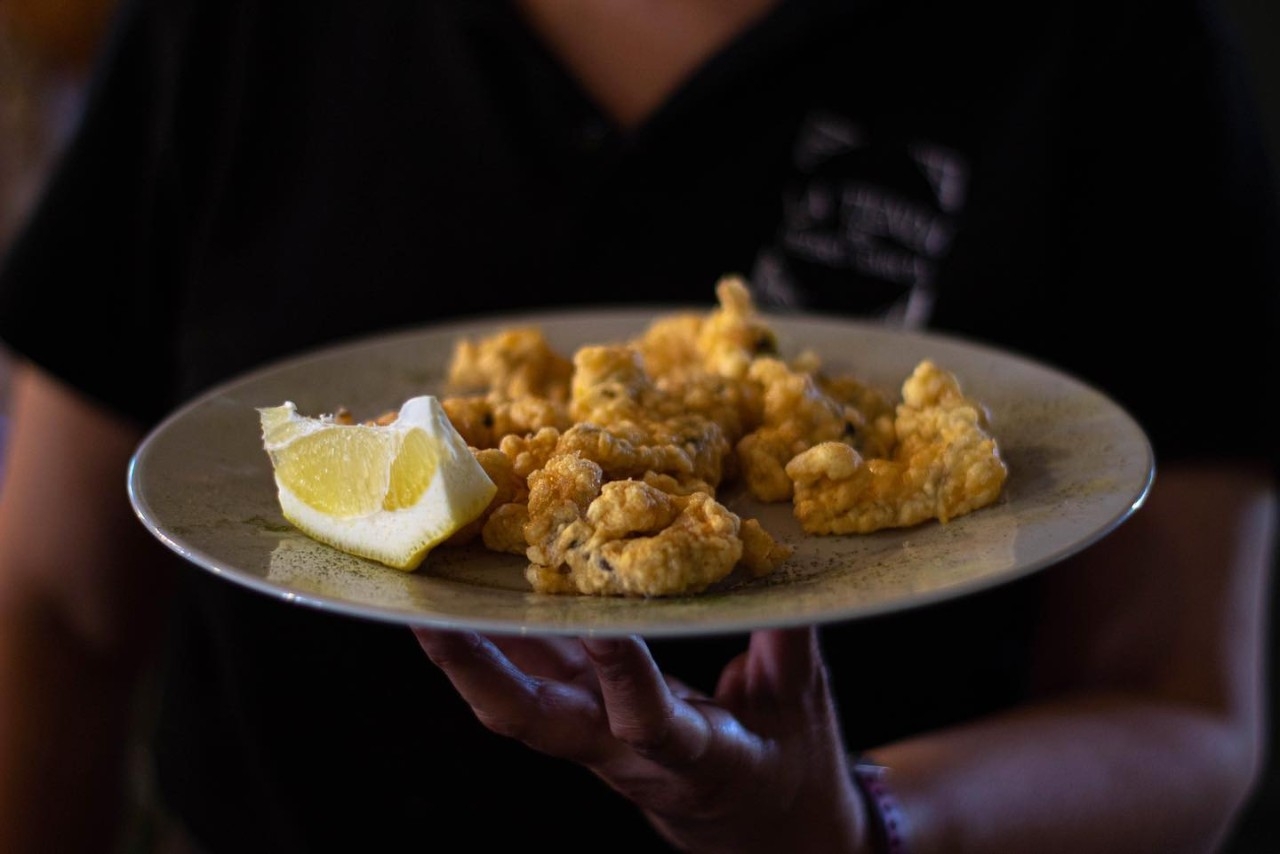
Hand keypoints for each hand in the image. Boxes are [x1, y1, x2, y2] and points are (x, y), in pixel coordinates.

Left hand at [412, 626, 868, 852]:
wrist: (756, 832)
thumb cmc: (785, 770)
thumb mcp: (803, 708)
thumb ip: (791, 642)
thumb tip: (785, 566)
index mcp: (691, 759)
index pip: (647, 722)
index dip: (623, 674)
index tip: (603, 618)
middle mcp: (621, 752)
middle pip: (532, 720)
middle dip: (478, 670)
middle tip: (432, 614)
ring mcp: (591, 738)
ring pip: (513, 703)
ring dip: (464, 652)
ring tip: (423, 589)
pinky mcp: (579, 722)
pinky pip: (527, 680)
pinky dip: (494, 638)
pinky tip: (467, 592)